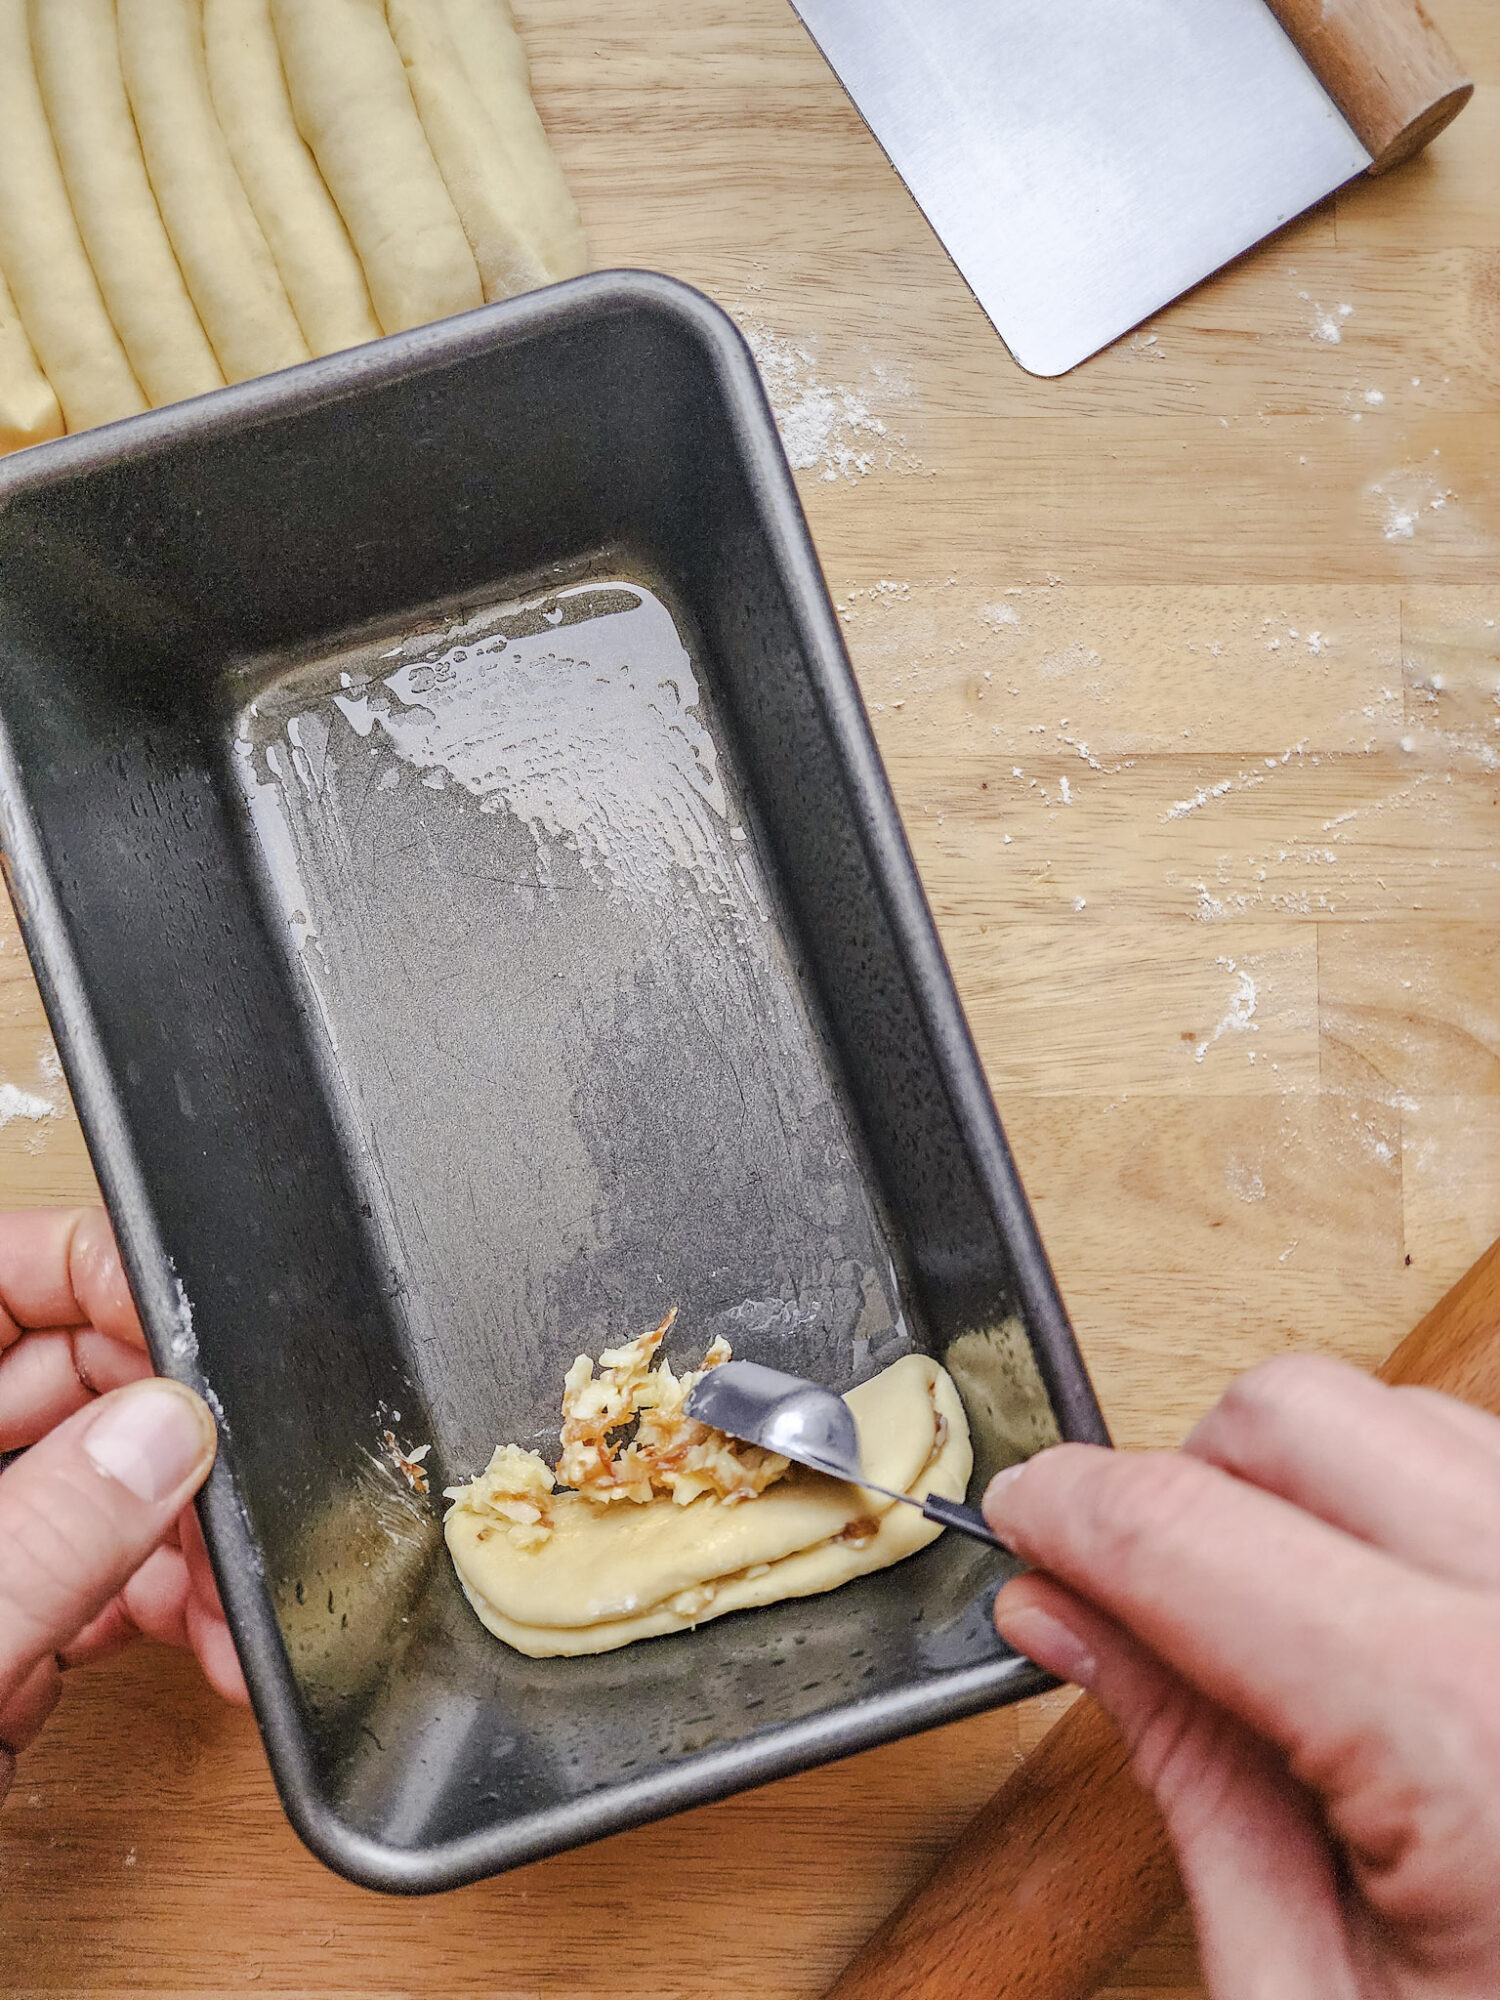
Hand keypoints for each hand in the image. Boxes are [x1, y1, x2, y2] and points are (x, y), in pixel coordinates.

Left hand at [0, 1209, 247, 1803]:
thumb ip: (41, 1540)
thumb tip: (164, 1433)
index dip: (92, 1277)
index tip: (187, 1331)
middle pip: (62, 1375)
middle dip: (164, 1424)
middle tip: (224, 1480)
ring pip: (95, 1477)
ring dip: (179, 1529)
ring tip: (219, 1596)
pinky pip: (93, 1572)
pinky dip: (158, 1602)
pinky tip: (192, 1639)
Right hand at [984, 1354, 1499, 1999]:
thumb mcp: (1310, 1991)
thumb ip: (1185, 1765)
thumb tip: (1067, 1613)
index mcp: (1468, 1732)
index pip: (1189, 1530)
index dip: (1067, 1511)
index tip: (1023, 1522)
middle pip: (1294, 1415)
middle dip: (1186, 1485)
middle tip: (1152, 1608)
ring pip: (1398, 1413)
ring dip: (1303, 1490)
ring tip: (1292, 1644)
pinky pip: (1487, 1464)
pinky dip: (1406, 1509)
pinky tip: (1393, 1633)